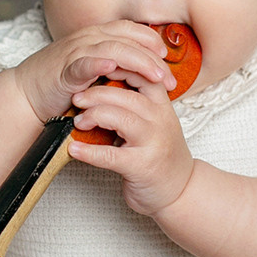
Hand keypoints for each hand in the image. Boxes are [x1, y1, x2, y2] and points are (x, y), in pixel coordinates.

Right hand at [11, 21, 172, 124]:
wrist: (26, 95)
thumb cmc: (62, 85)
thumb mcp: (93, 71)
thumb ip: (114, 66)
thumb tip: (144, 71)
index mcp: (96, 36)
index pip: (130, 30)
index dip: (151, 41)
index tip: (167, 58)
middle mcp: (87, 39)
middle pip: (127, 39)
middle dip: (152, 57)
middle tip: (169, 77)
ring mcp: (75, 52)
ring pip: (113, 48)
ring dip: (137, 61)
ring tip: (155, 75)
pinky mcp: (63, 70)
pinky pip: (83, 63)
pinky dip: (98, 63)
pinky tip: (112, 67)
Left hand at [69, 77, 193, 216]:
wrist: (181, 190)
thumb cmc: (161, 153)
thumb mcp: (155, 122)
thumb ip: (136, 103)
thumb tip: (101, 83)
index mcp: (162, 106)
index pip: (143, 75)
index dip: (118, 67)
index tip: (95, 67)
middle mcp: (160, 121)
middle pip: (127, 95)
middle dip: (97, 93)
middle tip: (77, 98)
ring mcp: (153, 143)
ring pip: (121, 118)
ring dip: (94, 116)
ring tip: (78, 121)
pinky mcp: (142, 167)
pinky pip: (111, 156)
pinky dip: (89, 152)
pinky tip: (74, 149)